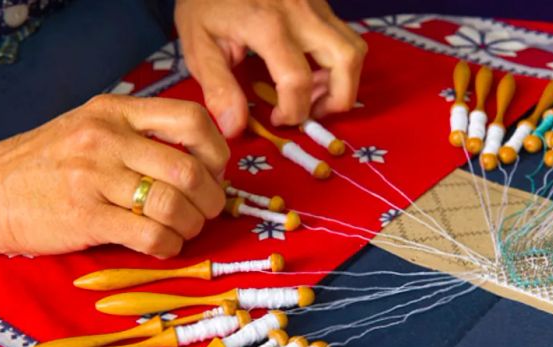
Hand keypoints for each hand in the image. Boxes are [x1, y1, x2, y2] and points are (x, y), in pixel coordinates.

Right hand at [0, 94, 227, 257]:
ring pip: (173, 205)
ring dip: (192, 225)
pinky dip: (169, 245)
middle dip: (211, 198)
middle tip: (207, 210)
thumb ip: (144, 135)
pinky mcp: (86, 218)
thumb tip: (205, 161)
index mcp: (116, 111)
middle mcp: (107, 139)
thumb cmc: (51, 162)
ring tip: (185, 229)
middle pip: (189, 170)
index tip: (215, 171)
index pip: (190, 119)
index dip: (217, 150)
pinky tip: (165, 245)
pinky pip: (150, 235)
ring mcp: (94, 178)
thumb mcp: (94, 128)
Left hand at [175, 0, 367, 137]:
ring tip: (313, 93)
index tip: (277, 119)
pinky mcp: (320, 3)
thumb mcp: (197, 45)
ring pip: (354, 48)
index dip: (292, 111)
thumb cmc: (204, 2)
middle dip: (338, 98)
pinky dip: (337, 63)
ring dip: (343, 80)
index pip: (298, 81)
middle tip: (312, 112)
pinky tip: (312, 71)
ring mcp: (315, 4)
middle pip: (346, 60)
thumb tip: (235, 128)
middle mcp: (300, 13)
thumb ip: (218, 88)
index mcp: (267, 26)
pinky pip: (344, 37)